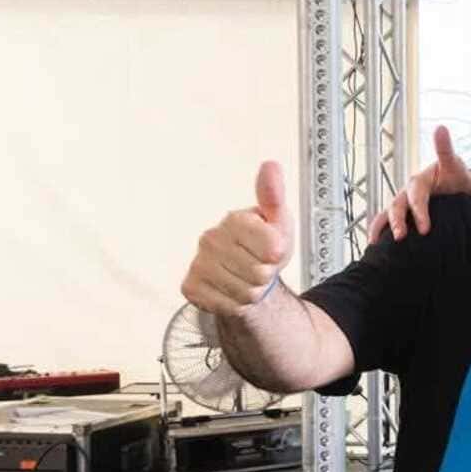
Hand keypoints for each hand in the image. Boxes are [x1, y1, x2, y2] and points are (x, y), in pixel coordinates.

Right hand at [183, 162, 293, 317]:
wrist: (245, 277)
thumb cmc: (265, 248)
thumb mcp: (279, 224)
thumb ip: (274, 198)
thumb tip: (270, 165)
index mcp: (235, 220)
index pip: (272, 248)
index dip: (278, 255)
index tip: (272, 249)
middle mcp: (210, 238)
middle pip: (259, 273)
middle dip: (266, 276)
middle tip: (259, 267)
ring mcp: (198, 263)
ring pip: (245, 293)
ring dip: (254, 292)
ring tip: (247, 279)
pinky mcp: (191, 287)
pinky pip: (227, 306)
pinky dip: (236, 305)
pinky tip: (232, 291)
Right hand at [369, 125, 470, 243]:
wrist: (460, 188)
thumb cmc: (457, 176)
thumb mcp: (453, 163)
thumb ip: (445, 149)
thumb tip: (440, 128)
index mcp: (419, 180)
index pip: (416, 195)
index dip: (419, 211)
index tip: (425, 229)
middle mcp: (408, 192)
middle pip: (397, 206)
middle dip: (397, 221)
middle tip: (400, 238)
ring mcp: (405, 203)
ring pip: (388, 214)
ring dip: (381, 228)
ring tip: (376, 245)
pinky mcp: (406, 214)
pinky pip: (388, 222)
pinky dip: (381, 232)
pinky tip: (376, 246)